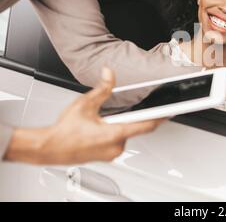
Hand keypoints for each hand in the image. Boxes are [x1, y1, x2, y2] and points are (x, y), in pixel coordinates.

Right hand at [4, 67, 163, 164]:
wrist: (49, 147)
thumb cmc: (64, 131)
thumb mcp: (85, 103)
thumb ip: (102, 88)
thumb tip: (109, 73)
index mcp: (114, 134)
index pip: (146, 125)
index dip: (160, 117)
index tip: (170, 112)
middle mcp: (116, 146)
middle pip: (134, 128)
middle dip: (129, 117)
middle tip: (112, 112)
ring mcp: (112, 154)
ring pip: (126, 134)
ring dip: (120, 125)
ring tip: (101, 121)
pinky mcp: (107, 157)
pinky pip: (117, 142)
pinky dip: (114, 133)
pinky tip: (100, 129)